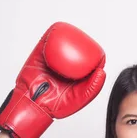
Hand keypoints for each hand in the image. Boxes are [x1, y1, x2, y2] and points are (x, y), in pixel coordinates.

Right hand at [0, 22, 105, 137]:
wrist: (34, 105)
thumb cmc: (56, 106)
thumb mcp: (79, 98)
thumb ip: (92, 87)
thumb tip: (102, 71)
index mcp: (76, 76)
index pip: (88, 62)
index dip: (94, 55)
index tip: (98, 52)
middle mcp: (65, 66)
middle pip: (75, 50)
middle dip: (81, 42)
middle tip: (86, 40)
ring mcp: (52, 60)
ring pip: (61, 43)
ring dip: (68, 35)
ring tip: (74, 33)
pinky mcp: (40, 55)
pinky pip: (46, 41)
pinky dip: (52, 34)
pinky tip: (58, 31)